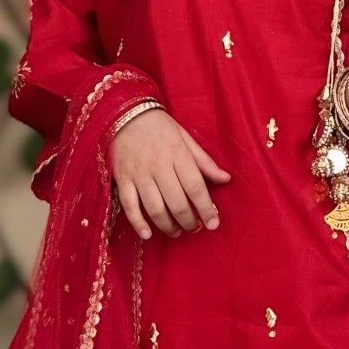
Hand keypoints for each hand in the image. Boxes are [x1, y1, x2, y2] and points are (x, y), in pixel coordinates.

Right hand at [110, 108, 230, 239]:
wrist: (124, 114)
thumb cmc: (159, 127)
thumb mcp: (185, 138)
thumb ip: (204, 161)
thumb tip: (226, 179)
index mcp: (178, 155)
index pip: (196, 188)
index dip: (206, 209)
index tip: (213, 223)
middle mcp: (159, 166)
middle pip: (177, 203)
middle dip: (189, 221)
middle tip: (195, 228)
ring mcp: (139, 174)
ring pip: (155, 208)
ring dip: (168, 226)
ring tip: (177, 232)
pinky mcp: (122, 179)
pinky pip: (129, 206)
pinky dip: (138, 223)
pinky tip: (147, 234)